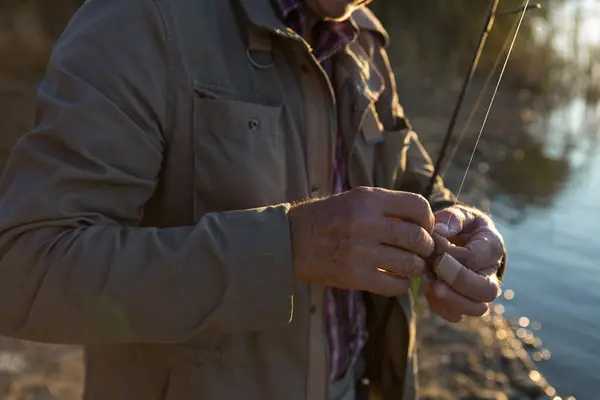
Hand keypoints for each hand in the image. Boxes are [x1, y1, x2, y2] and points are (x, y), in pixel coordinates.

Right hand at [289, 187, 434, 296]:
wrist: (293, 241)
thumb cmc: (329, 218)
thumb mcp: (356, 200)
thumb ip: (388, 208)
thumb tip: (427, 225)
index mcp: (368, 199)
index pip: (418, 206)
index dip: (427, 220)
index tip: (423, 228)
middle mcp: (366, 223)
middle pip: (419, 238)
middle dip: (425, 247)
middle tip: (419, 251)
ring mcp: (360, 252)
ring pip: (411, 264)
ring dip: (415, 267)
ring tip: (407, 264)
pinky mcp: (355, 277)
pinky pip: (396, 285)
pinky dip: (401, 284)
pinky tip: (393, 277)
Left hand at [424, 205, 504, 321]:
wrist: (462, 239)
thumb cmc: (460, 225)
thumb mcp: (459, 215)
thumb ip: (451, 219)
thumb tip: (439, 232)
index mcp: (492, 246)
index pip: (476, 258)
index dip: (452, 255)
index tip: (433, 244)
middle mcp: (492, 272)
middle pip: (486, 290)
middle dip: (457, 282)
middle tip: (435, 270)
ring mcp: (480, 291)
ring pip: (476, 308)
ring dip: (451, 300)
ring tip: (432, 286)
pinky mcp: (465, 302)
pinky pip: (457, 315)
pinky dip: (441, 308)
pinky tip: (429, 290)